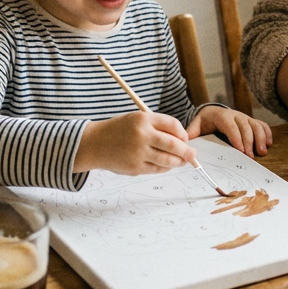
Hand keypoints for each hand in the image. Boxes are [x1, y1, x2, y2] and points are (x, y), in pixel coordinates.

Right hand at [77, 112, 196, 175]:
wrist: (94, 144)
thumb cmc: (118, 130)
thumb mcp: (136, 119)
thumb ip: (157, 127)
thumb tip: (182, 140)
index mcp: (143, 119)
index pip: (172, 125)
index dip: (182, 133)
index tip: (185, 138)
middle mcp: (142, 135)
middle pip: (173, 144)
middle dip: (187, 151)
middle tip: (193, 154)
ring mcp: (138, 153)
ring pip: (167, 160)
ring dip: (178, 162)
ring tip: (182, 161)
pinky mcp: (135, 167)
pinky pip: (157, 169)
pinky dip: (165, 168)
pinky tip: (167, 166)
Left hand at [186, 106, 272, 156]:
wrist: (212, 112)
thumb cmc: (205, 122)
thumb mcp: (196, 125)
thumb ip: (192, 133)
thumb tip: (185, 143)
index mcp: (221, 116)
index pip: (231, 126)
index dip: (237, 138)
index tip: (241, 150)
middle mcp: (235, 115)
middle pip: (246, 126)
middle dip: (250, 142)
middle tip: (251, 157)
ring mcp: (245, 118)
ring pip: (256, 125)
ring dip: (261, 138)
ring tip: (262, 152)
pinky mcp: (251, 121)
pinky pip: (262, 125)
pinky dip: (267, 133)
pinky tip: (269, 144)